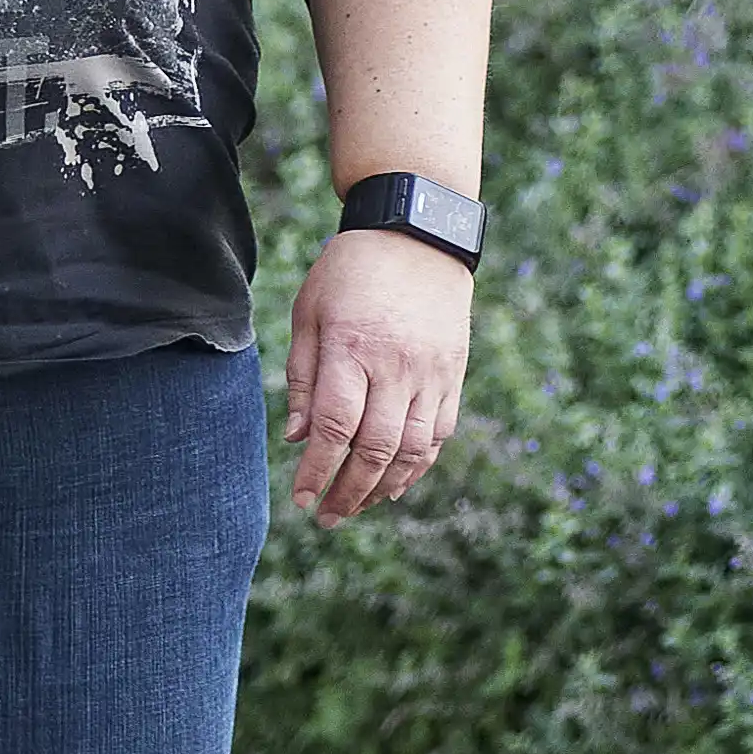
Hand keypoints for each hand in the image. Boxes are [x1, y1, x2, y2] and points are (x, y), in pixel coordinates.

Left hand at [284, 226, 473, 526]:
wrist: (418, 237)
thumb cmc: (350, 272)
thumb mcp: (310, 312)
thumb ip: (304, 377)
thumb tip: (299, 438)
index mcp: (353, 350)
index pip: (335, 428)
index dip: (318, 471)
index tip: (301, 499)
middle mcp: (397, 368)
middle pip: (376, 450)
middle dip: (349, 492)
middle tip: (327, 516)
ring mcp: (432, 375)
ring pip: (414, 450)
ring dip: (385, 487)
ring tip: (358, 505)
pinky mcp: (454, 376)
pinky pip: (440, 434)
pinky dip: (419, 465)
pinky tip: (396, 482)